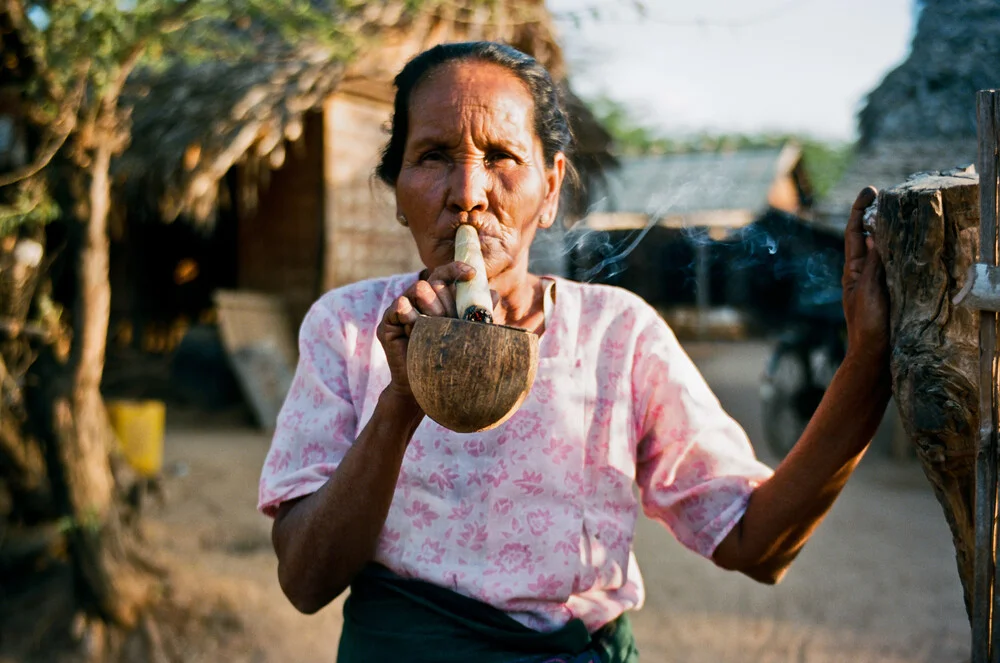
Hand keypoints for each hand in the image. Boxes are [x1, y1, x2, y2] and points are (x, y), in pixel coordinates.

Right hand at [376, 262, 476, 400]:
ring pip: (418, 289)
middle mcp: (418, 301)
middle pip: (434, 282)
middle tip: (452, 321)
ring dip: (432, 308)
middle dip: (447, 301)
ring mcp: (401, 311)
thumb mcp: (470, 335)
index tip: (472, 275)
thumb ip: (480, 314)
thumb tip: (495, 294)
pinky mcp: (387, 324)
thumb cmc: (453, 361)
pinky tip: (415, 329)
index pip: (445, 274)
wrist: (431, 389)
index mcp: (437, 299)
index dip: (456, 269)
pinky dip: (409, 315)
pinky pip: (398, 306)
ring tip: (435, 329)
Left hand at [842, 187, 889, 363]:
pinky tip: (908, 247)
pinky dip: (897, 253)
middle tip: (887, 196)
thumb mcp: (868, 291)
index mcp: (853, 271)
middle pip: (867, 238)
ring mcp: (874, 284)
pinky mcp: (886, 294)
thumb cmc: (867, 326)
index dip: (860, 210)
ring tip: (899, 213)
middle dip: (874, 216)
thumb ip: (872, 265)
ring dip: (887, 233)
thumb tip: (872, 237)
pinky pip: (892, 266)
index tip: (870, 191)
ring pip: (880, 251)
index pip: (855, 233)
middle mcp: (862, 275)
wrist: (874, 357)